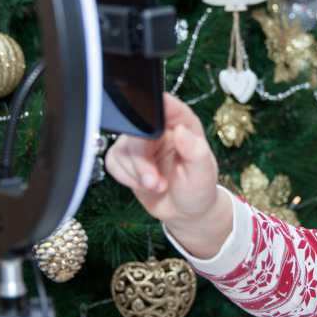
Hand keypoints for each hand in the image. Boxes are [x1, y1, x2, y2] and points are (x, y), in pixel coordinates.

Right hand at [104, 93, 219, 227]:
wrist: (183, 210)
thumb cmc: (197, 187)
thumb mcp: (203, 172)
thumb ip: (196, 151)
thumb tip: (182, 131)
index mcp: (181, 123)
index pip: (167, 106)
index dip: (156, 109)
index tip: (153, 125)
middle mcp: (158, 128)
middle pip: (137, 131)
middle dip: (142, 162)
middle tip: (154, 183)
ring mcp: (140, 141)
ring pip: (122, 149)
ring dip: (136, 174)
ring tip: (157, 186)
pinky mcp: (125, 156)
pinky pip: (113, 161)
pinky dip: (126, 178)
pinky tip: (143, 185)